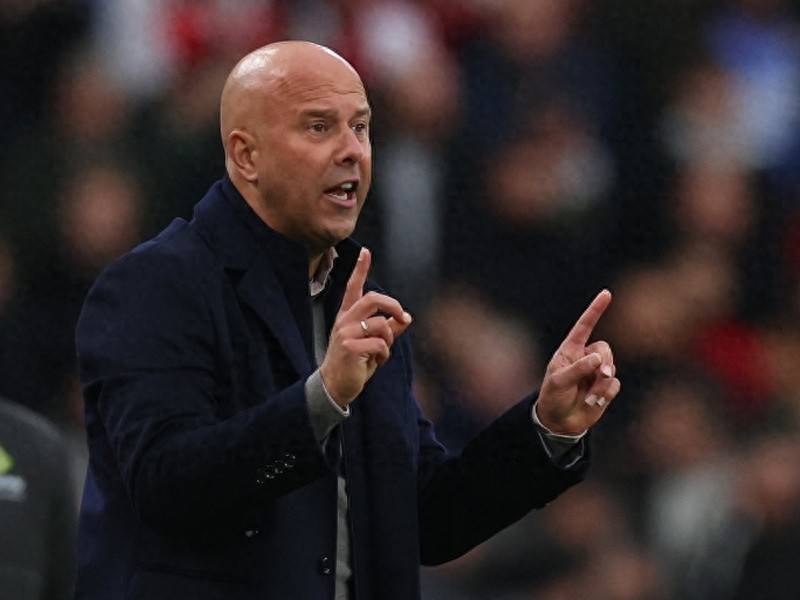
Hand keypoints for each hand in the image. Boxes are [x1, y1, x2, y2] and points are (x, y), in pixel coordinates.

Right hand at [319, 248, 411, 406]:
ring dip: (389, 340)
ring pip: (381, 325)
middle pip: (374, 299)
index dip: (360, 269)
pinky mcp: (350, 347)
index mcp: (348, 316)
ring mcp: (345, 333)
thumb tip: (407, 317)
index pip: (353, 287)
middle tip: (403, 317)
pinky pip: (381, 344)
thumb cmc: (355, 363)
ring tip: (382, 353)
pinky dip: (385, 355)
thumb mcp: (374, 344)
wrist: (335, 386)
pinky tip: (376, 363)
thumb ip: (389, 329)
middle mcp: (344, 320)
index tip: (366, 251)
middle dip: (394, 306)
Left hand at [535, 290, 620, 434]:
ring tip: (588, 396)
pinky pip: (615, 385)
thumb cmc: (553, 396)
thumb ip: (578, 368)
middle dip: (604, 363)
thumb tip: (599, 359)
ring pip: (612, 368)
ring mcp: (597, 372)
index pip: (584, 326)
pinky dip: (606, 393)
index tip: (606, 294)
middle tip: (598, 376)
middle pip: (605, 348)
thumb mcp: (559, 381)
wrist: (560, 422)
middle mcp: (586, 357)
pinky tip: (593, 401)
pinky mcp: (606, 387)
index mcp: (570, 350)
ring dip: (601, 383)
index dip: (595, 310)